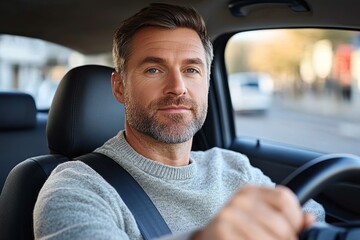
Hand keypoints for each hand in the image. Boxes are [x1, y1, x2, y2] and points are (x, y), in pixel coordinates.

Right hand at [193, 185, 314, 239]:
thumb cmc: (235, 232)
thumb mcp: (260, 220)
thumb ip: (286, 220)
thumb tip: (310, 220)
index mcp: (250, 191)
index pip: (285, 199)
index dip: (295, 220)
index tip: (293, 232)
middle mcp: (239, 200)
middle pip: (281, 225)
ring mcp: (229, 215)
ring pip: (270, 239)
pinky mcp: (222, 231)